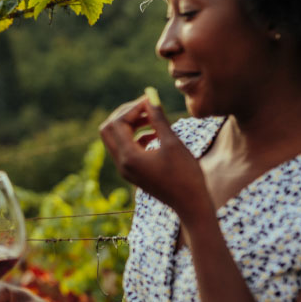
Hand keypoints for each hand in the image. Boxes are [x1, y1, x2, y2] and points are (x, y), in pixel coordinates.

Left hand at [99, 92, 207, 216]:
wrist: (191, 204)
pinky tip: (156, 133)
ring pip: (116, 138)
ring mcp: (126, 169)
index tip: (150, 100)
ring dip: (131, 124)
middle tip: (146, 106)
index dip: (133, 108)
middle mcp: (122, 164)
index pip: (117, 123)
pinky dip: (136, 136)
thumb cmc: (186, 174)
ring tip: (153, 116)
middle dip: (125, 114)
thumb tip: (150, 97)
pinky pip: (126, 148)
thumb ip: (158, 118)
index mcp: (129, 157)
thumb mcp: (172, 143)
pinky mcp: (133, 172)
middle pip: (109, 129)